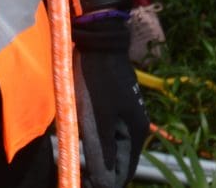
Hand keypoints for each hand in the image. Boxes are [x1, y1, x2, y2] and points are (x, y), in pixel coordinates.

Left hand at [72, 16, 147, 187]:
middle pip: (120, 162)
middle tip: (80, 179)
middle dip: (102, 175)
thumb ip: (102, 152)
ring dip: (99, 160)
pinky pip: (108, 134)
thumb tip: (105, 183)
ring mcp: (125, 116)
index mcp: (135, 132)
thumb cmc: (97, 80)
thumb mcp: (97, 118)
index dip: (107, 185)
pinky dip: (97, 144)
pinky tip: (83, 146)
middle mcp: (135, 127)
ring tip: (80, 169)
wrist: (98, 42)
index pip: (125, 172)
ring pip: (113, 148)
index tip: (85, 186)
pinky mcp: (115, 107)